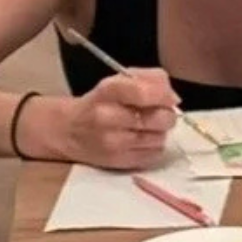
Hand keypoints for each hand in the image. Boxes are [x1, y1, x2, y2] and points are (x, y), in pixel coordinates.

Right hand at [34, 71, 176, 169]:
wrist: (68, 131)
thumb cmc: (98, 102)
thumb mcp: (115, 81)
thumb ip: (146, 79)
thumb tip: (173, 95)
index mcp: (107, 92)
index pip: (142, 92)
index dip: (163, 95)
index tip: (169, 97)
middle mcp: (109, 118)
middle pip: (159, 119)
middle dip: (166, 115)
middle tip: (159, 112)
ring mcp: (116, 143)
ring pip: (160, 138)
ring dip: (159, 131)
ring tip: (145, 126)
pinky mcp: (122, 162)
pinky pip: (155, 154)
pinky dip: (154, 146)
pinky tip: (141, 139)